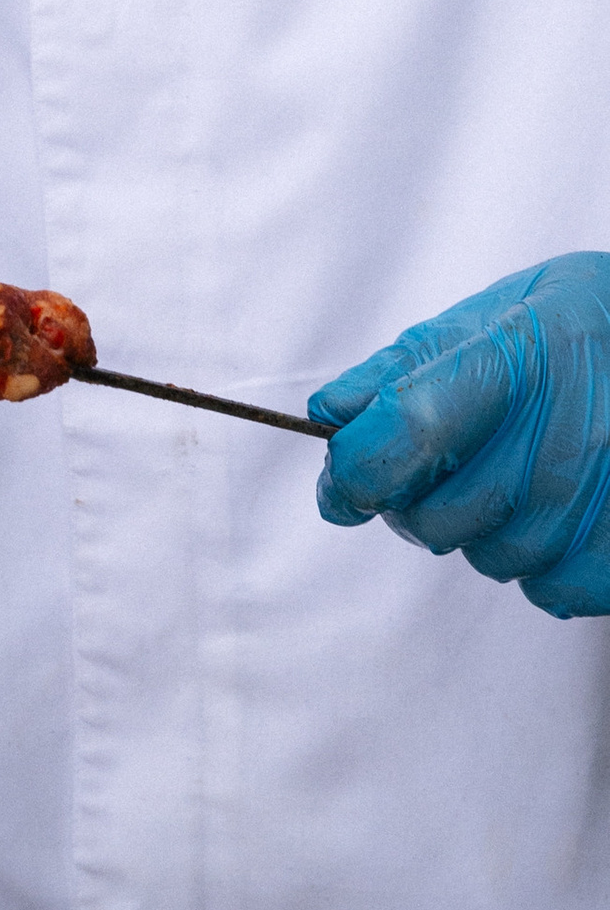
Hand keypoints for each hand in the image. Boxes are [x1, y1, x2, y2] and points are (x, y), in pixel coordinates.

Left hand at [311, 254, 609, 617]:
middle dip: (426, 499)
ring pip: (490, 558)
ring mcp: (606, 494)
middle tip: (468, 457)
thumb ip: (399, 369)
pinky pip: (549, 589)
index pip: (407, 435)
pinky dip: (546, 563)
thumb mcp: (487, 320)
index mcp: (521, 357)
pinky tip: (567, 510)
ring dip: (490, 530)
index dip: (355, 469)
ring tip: (532, 471)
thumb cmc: (573, 331)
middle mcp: (571, 431)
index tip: (346, 475)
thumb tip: (328, 414)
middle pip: (436, 518)